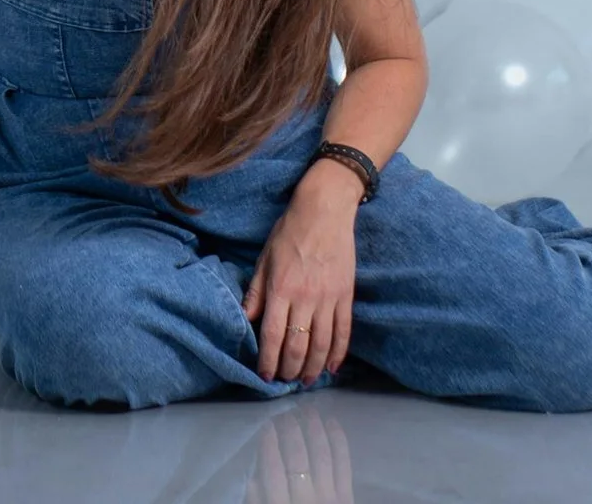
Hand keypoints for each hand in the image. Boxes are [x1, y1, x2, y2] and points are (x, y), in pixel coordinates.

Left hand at [242, 166, 359, 383]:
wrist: (324, 211)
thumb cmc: (289, 232)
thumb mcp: (264, 258)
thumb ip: (256, 292)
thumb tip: (246, 319)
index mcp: (280, 288)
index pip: (271, 334)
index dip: (267, 359)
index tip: (264, 375)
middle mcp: (304, 298)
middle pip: (297, 345)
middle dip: (289, 369)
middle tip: (284, 381)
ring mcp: (328, 298)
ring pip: (322, 344)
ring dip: (314, 367)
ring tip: (307, 380)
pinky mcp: (345, 296)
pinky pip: (343, 332)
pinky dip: (338, 353)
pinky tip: (332, 367)